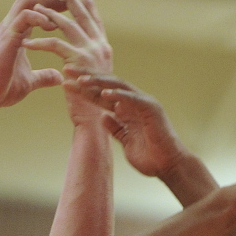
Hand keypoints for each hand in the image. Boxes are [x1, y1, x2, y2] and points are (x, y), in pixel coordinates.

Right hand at [0, 0, 68, 108]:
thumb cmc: (3, 89)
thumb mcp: (30, 81)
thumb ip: (44, 76)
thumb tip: (58, 78)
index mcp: (16, 32)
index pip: (33, 5)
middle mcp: (11, 26)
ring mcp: (8, 30)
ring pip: (27, 0)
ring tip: (63, 2)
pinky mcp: (7, 38)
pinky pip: (24, 17)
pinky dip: (39, 17)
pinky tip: (52, 25)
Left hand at [22, 0, 112, 124]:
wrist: (93, 119)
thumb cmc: (91, 104)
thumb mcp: (92, 79)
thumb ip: (86, 65)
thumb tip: (76, 62)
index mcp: (104, 49)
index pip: (96, 22)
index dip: (90, 7)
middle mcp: (100, 47)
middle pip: (83, 17)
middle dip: (70, 0)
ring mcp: (90, 52)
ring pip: (67, 25)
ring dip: (49, 15)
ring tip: (35, 8)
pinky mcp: (76, 61)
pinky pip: (54, 44)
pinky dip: (38, 43)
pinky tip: (26, 43)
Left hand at [66, 74, 186, 174]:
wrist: (169, 166)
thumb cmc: (150, 157)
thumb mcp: (126, 141)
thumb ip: (116, 128)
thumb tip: (103, 117)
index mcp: (127, 109)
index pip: (101, 94)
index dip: (83, 88)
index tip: (66, 82)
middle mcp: (135, 102)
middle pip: (107, 84)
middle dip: (86, 77)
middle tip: (67, 69)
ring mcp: (144, 103)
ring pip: (118, 86)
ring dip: (99, 82)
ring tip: (81, 79)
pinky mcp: (152, 109)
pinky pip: (133, 99)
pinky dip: (119, 95)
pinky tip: (105, 92)